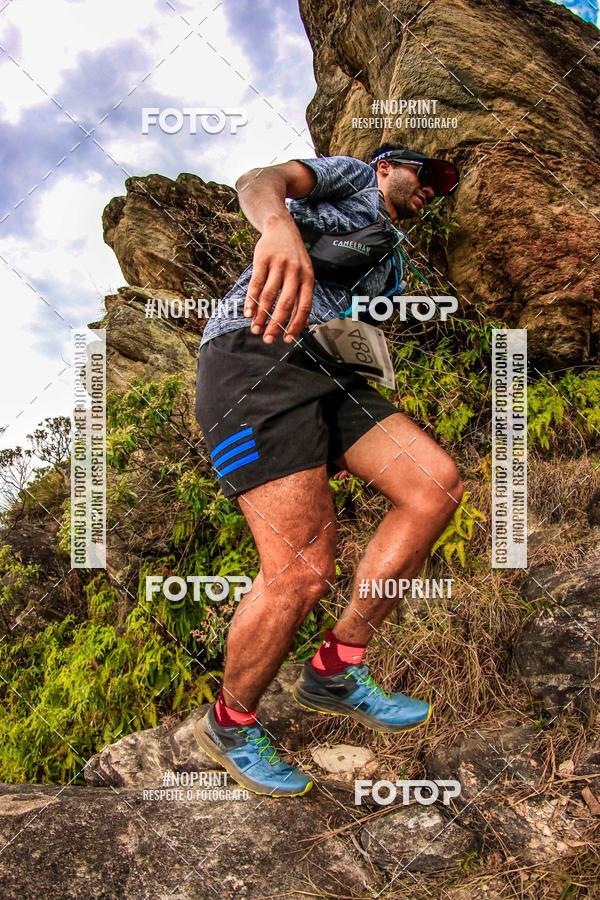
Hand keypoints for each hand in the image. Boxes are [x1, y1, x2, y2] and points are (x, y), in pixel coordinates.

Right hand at [244, 218, 313, 343]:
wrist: (281, 228)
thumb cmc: (292, 257)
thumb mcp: (303, 272)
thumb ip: (301, 295)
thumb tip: (298, 325)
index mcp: (307, 278)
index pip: (304, 306)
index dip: (296, 325)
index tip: (288, 339)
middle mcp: (295, 272)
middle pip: (286, 304)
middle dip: (276, 325)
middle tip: (268, 339)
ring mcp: (278, 265)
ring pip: (269, 296)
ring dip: (261, 316)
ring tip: (255, 329)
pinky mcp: (262, 260)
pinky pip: (255, 284)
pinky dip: (250, 301)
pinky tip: (248, 313)